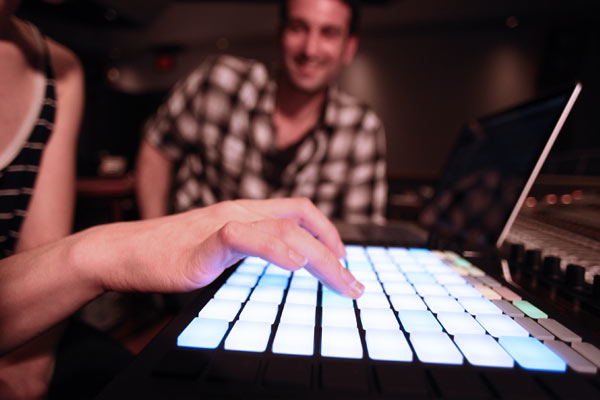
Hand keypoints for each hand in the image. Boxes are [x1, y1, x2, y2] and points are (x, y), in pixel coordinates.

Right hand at [84, 198, 363, 297]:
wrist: (123, 252)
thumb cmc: (171, 252)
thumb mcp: (221, 248)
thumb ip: (250, 249)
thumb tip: (282, 262)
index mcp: (245, 212)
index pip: (297, 210)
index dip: (327, 229)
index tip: (343, 258)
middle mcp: (239, 212)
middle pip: (299, 220)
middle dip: (333, 251)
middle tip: (353, 282)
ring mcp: (221, 224)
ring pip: (282, 228)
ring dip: (318, 255)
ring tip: (340, 278)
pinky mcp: (202, 245)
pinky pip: (242, 237)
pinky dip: (273, 248)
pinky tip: (294, 264)